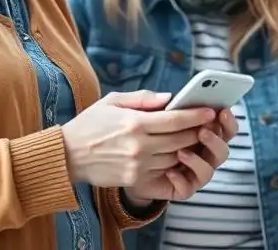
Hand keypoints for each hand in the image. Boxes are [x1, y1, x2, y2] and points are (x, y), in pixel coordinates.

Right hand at [61, 90, 215, 187]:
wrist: (67, 155)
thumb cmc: (90, 124)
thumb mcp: (113, 101)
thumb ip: (143, 98)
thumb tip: (169, 98)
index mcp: (135, 123)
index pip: (175, 119)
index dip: (196, 115)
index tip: (209, 111)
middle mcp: (139, 145)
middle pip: (180, 139)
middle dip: (197, 131)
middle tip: (208, 125)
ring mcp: (138, 165)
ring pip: (175, 156)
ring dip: (187, 148)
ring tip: (194, 138)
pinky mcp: (134, 179)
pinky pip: (163, 170)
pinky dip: (173, 162)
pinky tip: (176, 153)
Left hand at [125, 108, 237, 202]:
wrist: (110, 161)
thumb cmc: (125, 131)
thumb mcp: (128, 109)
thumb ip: (145, 101)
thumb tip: (168, 98)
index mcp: (196, 128)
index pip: (220, 125)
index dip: (225, 120)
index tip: (221, 111)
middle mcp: (198, 151)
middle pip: (221, 149)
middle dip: (216, 139)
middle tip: (205, 130)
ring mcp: (190, 171)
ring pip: (209, 170)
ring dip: (200, 160)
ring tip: (183, 151)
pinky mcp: (178, 188)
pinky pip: (188, 188)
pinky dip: (182, 180)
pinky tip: (170, 171)